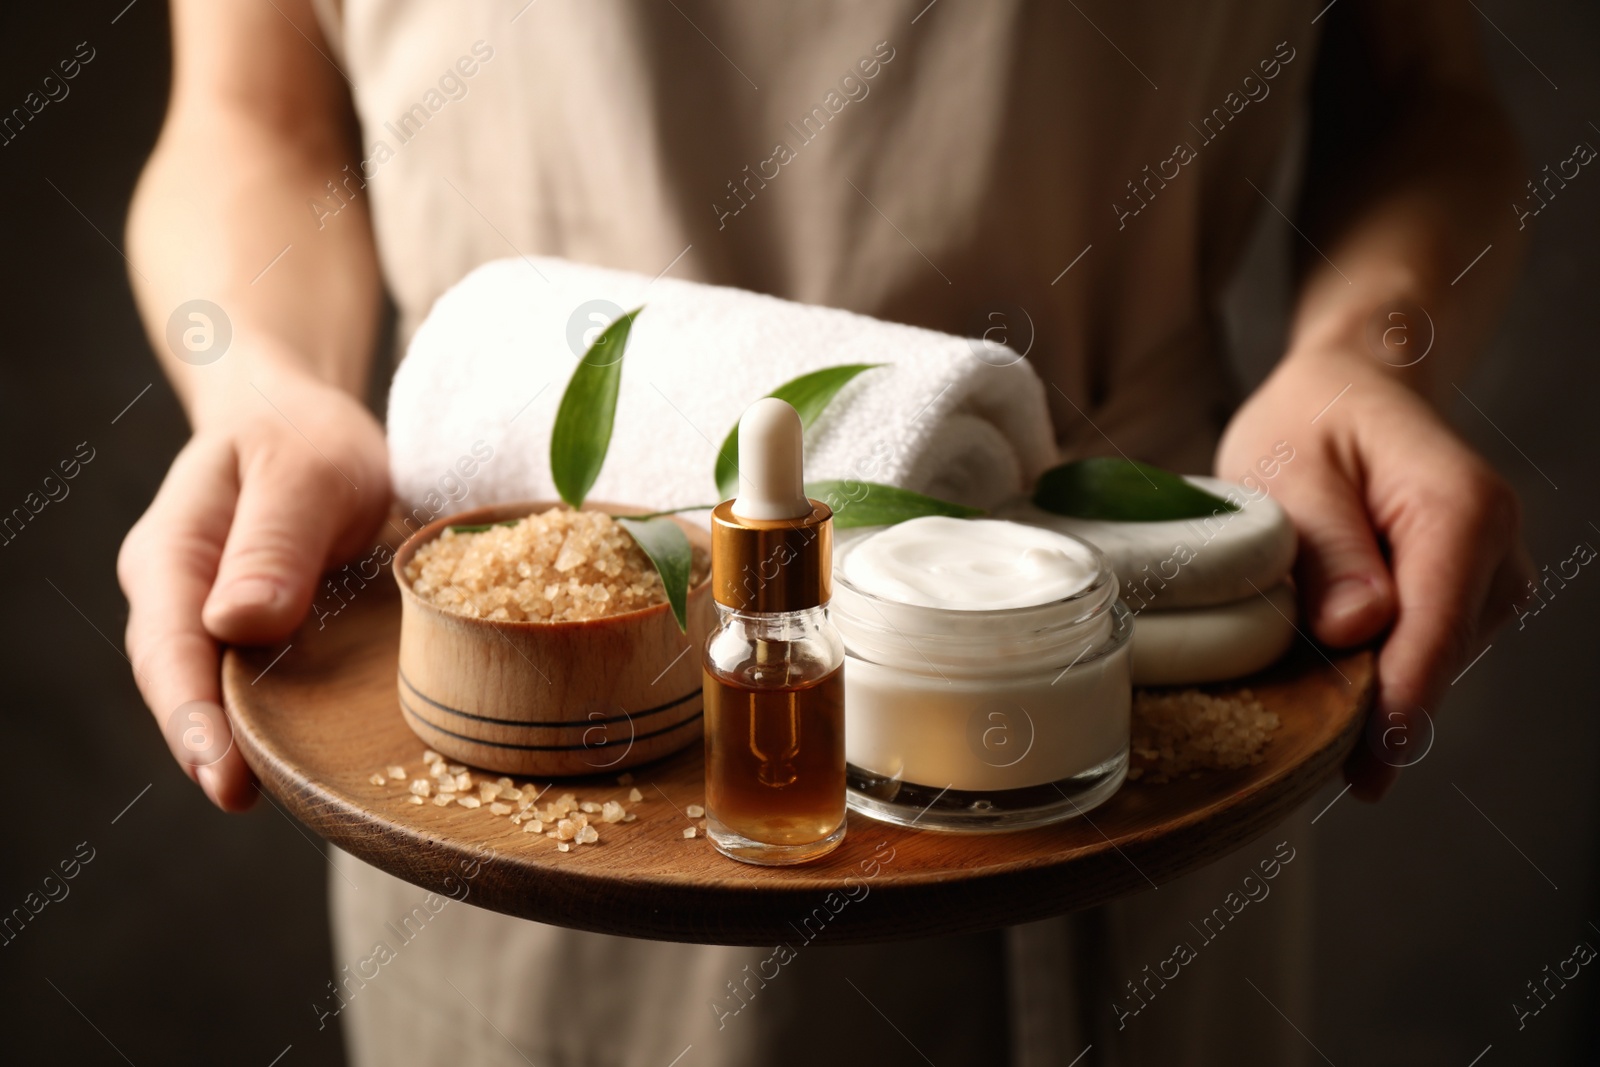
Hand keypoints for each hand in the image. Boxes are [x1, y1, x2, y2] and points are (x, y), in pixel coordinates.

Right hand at [118, 353, 389, 810]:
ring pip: (218, 690)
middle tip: (244, 800)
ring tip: (285, 795)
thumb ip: (275, 540)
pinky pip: (256, 681)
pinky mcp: (253, 630)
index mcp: (173, 552)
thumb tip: (238, 623)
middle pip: (183, 683)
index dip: (191, 715)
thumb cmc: (302, 435)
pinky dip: (277, 719)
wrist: (300, 419)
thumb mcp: (305, 469)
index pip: (169, 646)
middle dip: (208, 747)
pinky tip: (311, 757)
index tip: (221, 773)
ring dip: (241, 743)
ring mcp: (211, 615)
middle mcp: (179, 594)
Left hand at [1216, 349, 1530, 799]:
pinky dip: (1368, 670)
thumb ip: (1324, 543)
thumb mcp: (1292, 464)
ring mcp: (1488, 580)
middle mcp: (1494, 549)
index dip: (1399, 702)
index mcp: (1460, 509)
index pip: (1436, 627)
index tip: (1367, 766)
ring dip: (1364, 687)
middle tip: (1286, 742)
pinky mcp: (1466, 603)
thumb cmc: (1312, 421)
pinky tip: (1317, 665)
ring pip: (1428, 666)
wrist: (1350, 392)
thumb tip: (1354, 629)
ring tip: (1286, 677)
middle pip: (1435, 659)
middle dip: (1369, 706)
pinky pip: (1418, 655)